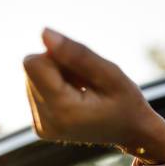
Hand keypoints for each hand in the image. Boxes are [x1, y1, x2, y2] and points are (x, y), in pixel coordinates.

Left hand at [23, 28, 164, 163]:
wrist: (132, 133)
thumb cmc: (127, 102)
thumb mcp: (110, 74)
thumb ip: (78, 53)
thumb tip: (43, 32)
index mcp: (62, 110)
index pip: (34, 63)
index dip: (58, 56)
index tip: (83, 71)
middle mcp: (46, 123)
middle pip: (32, 70)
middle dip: (58, 67)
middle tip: (88, 83)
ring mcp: (42, 128)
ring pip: (32, 78)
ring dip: (58, 77)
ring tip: (84, 92)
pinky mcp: (41, 127)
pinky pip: (36, 90)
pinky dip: (55, 88)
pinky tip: (76, 99)